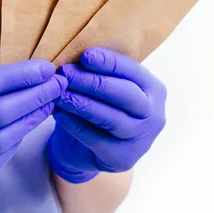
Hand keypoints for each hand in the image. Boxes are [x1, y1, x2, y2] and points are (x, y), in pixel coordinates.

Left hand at [48, 48, 166, 183]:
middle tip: (66, 73)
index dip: (110, 62)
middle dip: (94, 82)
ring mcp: (141, 140)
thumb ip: (103, 73)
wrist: (92, 150)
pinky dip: (74, 124)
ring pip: (110, 118)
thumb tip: (79, 53)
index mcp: (154, 90)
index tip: (86, 55)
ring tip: (60, 93)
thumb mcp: (108, 88)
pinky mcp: (122, 158)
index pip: (133, 72)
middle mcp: (154, 115)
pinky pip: (95, 138)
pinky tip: (59, 113)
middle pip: (125, 95)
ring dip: (81, 103)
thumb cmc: (101, 108)